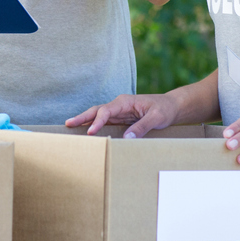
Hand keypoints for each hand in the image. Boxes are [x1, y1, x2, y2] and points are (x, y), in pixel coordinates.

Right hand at [66, 93, 181, 136]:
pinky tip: (86, 132)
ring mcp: (118, 112)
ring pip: (98, 116)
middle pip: (96, 111)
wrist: (171, 107)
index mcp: (125, 102)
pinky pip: (104, 122)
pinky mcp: (120, 119)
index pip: (106, 111)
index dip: (97, 121)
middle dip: (82, 117)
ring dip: (85, 121)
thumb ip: (142, 127)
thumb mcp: (156, 118)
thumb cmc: (164, 109)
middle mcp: (119, 106)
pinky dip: (94, 126)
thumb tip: (126, 138)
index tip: (90, 132)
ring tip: (71, 127)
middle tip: (68, 124)